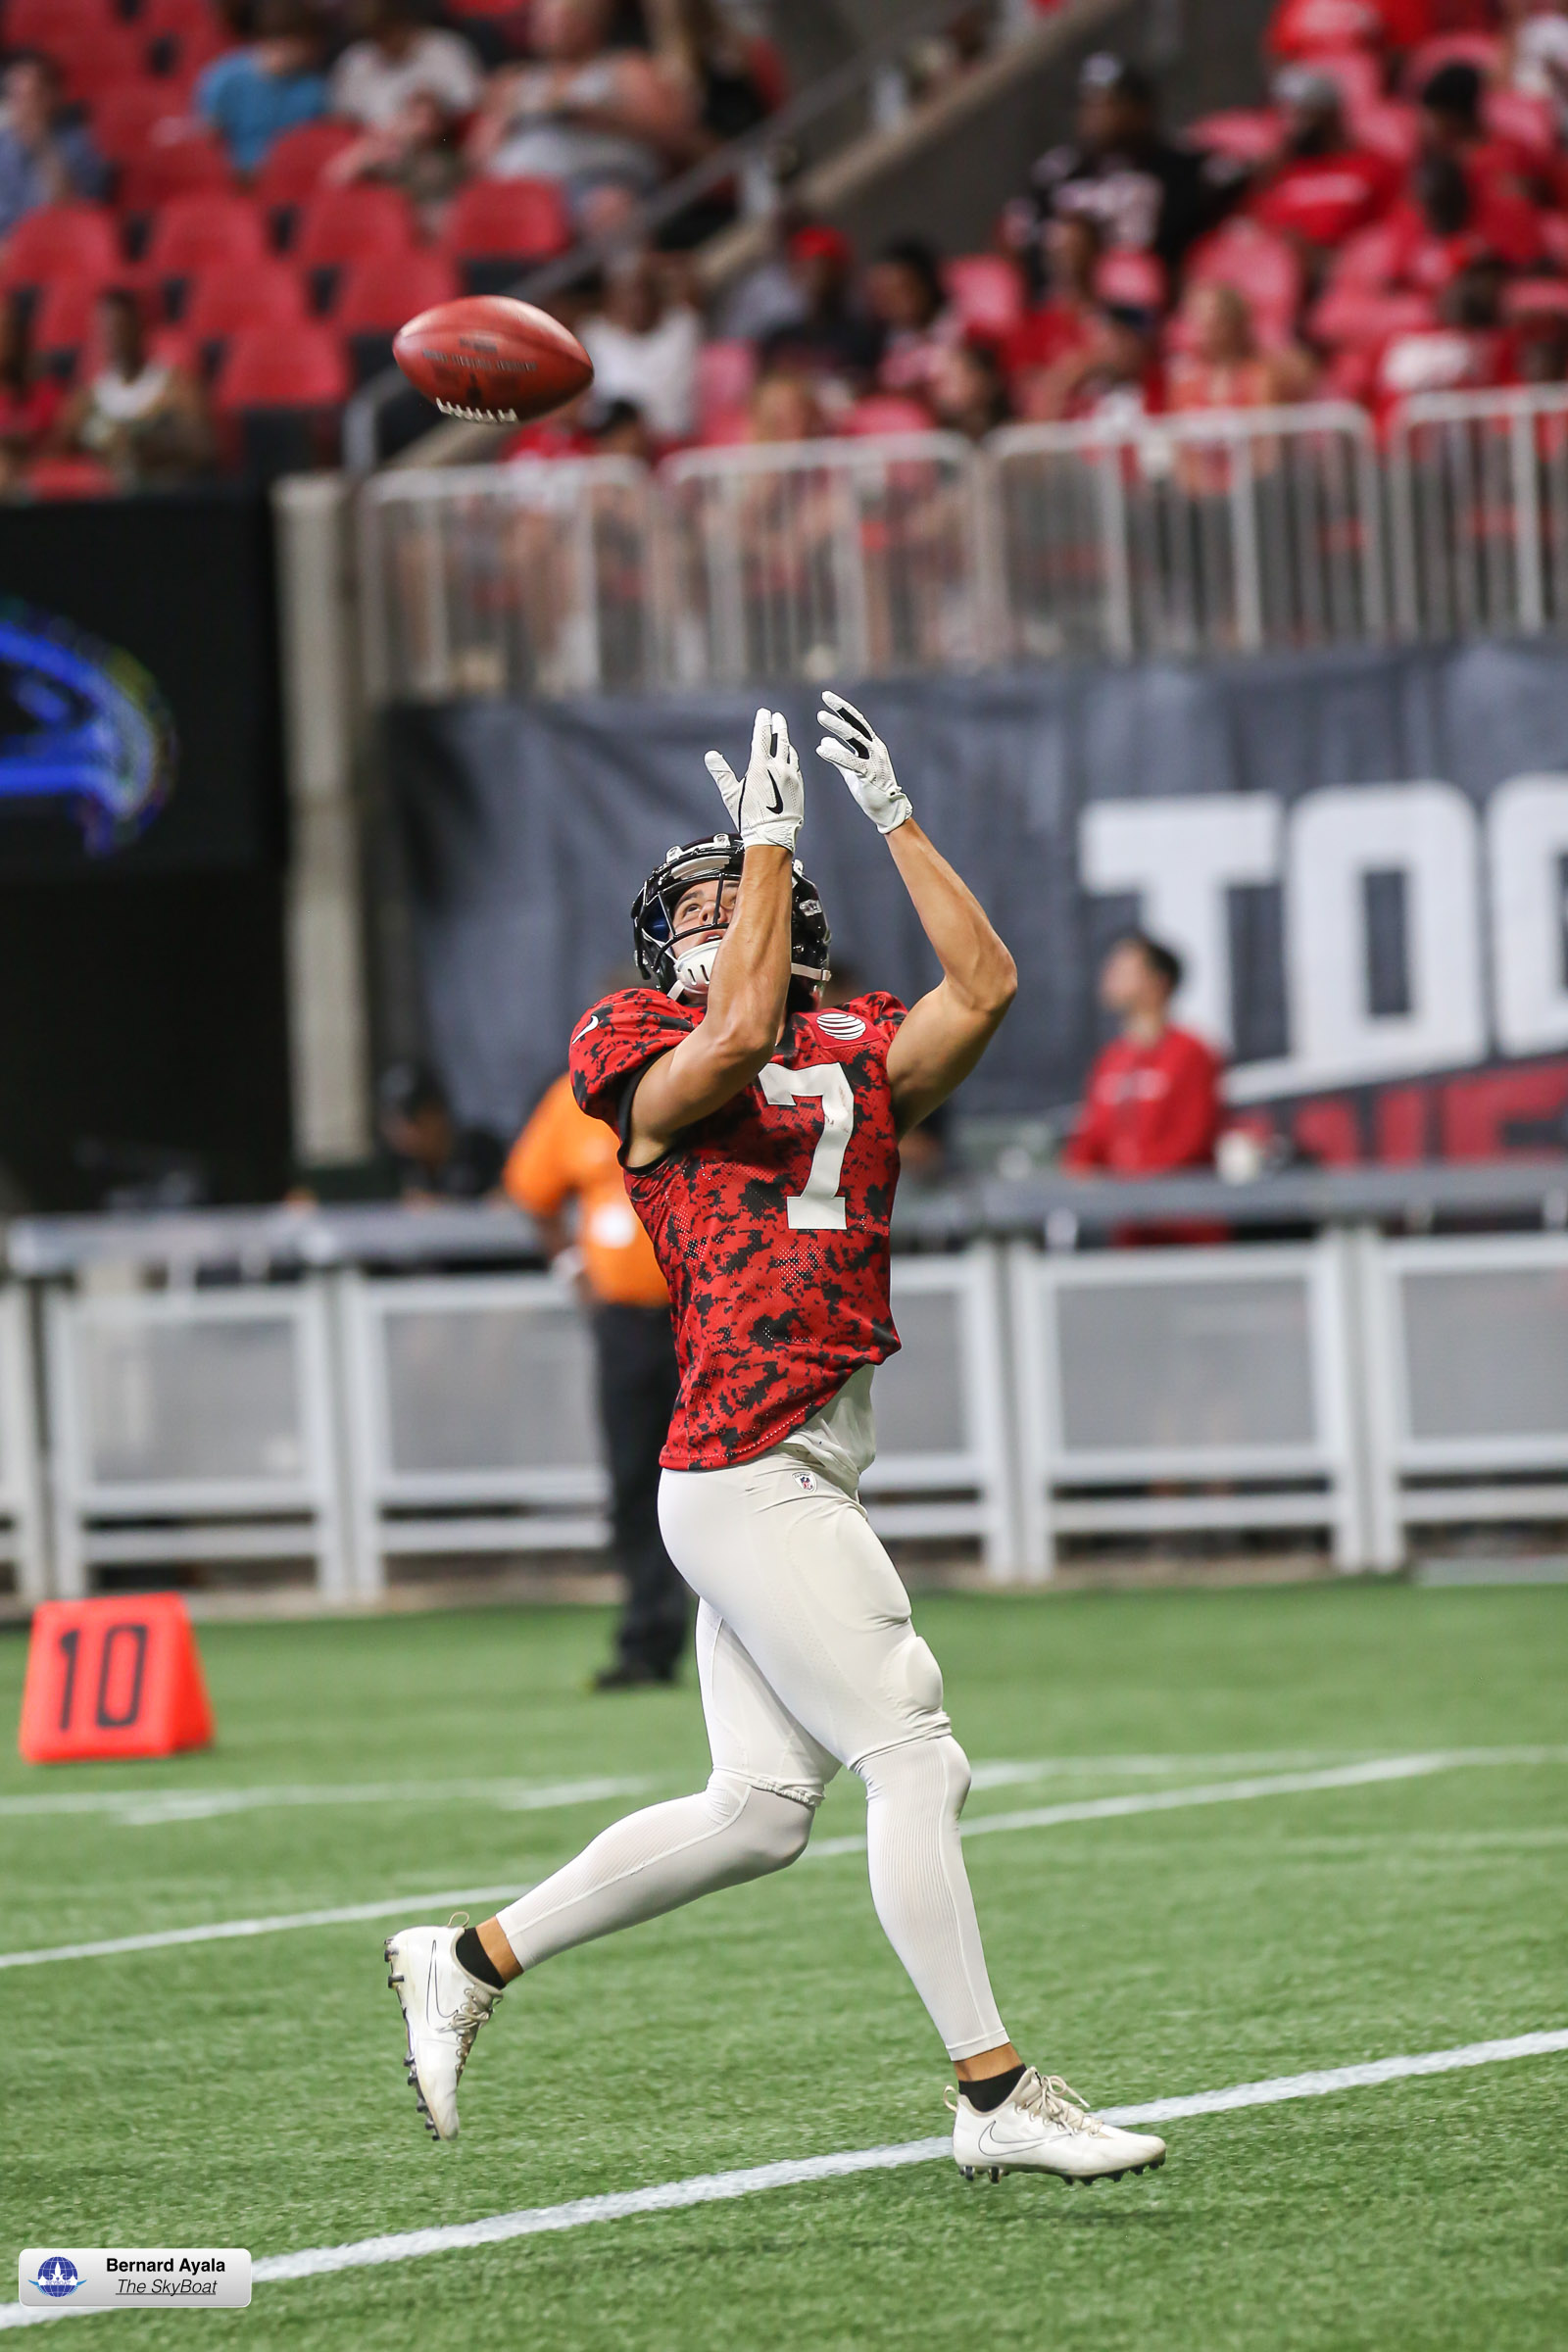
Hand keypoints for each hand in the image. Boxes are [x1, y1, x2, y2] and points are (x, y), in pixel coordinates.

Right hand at [704, 706, 802, 850]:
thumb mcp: (731, 794)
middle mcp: (778, 768)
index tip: (764, 713)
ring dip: (786, 741)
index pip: (762, 737)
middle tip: (777, 717)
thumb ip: (722, 773)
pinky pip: (796, 766)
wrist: (773, 835)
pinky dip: (792, 757)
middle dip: (778, 726)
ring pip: (790, 752)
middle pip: (780, 740)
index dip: (763, 723)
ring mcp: (791, 776)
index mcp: (761, 767)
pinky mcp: (799, 786)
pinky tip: (790, 756)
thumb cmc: (749, 817)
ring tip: (783, 734)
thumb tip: (710, 755)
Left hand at [815, 690, 910, 833]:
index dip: (843, 708)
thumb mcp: (852, 769)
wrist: (887, 811)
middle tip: (825, 697)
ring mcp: (875, 761)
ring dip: (838, 726)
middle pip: (857, 724)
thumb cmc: (871, 790)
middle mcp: (875, 749)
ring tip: (821, 717)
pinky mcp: (870, 775)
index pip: (857, 721)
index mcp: (872, 746)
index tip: (827, 697)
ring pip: (855, 738)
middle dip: (841, 709)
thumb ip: (839, 754)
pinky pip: (852, 761)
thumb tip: (825, 739)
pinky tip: (821, 749)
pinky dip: (836, 754)